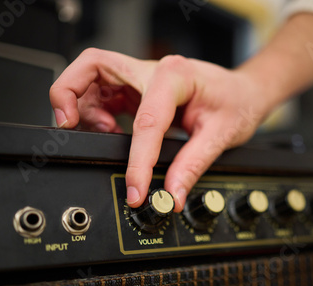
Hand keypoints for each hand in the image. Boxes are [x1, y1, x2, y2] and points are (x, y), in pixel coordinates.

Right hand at [49, 49, 269, 211]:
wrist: (244, 92)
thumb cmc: (237, 102)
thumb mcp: (221, 135)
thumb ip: (192, 165)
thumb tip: (172, 194)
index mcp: (175, 76)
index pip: (145, 120)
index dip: (137, 160)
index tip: (136, 188)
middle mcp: (153, 70)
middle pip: (92, 66)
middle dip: (69, 92)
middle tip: (68, 124)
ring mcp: (142, 78)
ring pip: (91, 79)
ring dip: (83, 107)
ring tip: (105, 135)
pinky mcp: (137, 91)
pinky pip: (102, 96)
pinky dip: (95, 114)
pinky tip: (112, 132)